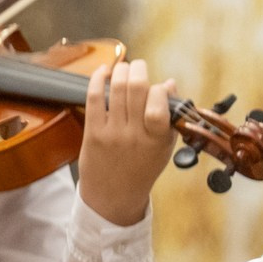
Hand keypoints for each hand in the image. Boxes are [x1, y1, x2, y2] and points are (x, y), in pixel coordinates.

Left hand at [73, 60, 177, 226]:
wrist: (113, 195)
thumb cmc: (142, 169)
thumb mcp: (164, 148)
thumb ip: (169, 117)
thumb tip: (170, 84)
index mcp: (156, 140)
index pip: (159, 105)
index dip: (159, 89)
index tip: (159, 88)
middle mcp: (134, 135)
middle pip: (136, 89)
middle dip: (139, 69)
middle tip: (140, 66)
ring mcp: (112, 133)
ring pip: (116, 89)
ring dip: (121, 71)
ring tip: (124, 68)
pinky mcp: (93, 131)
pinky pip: (94, 98)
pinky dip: (98, 78)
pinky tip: (104, 71)